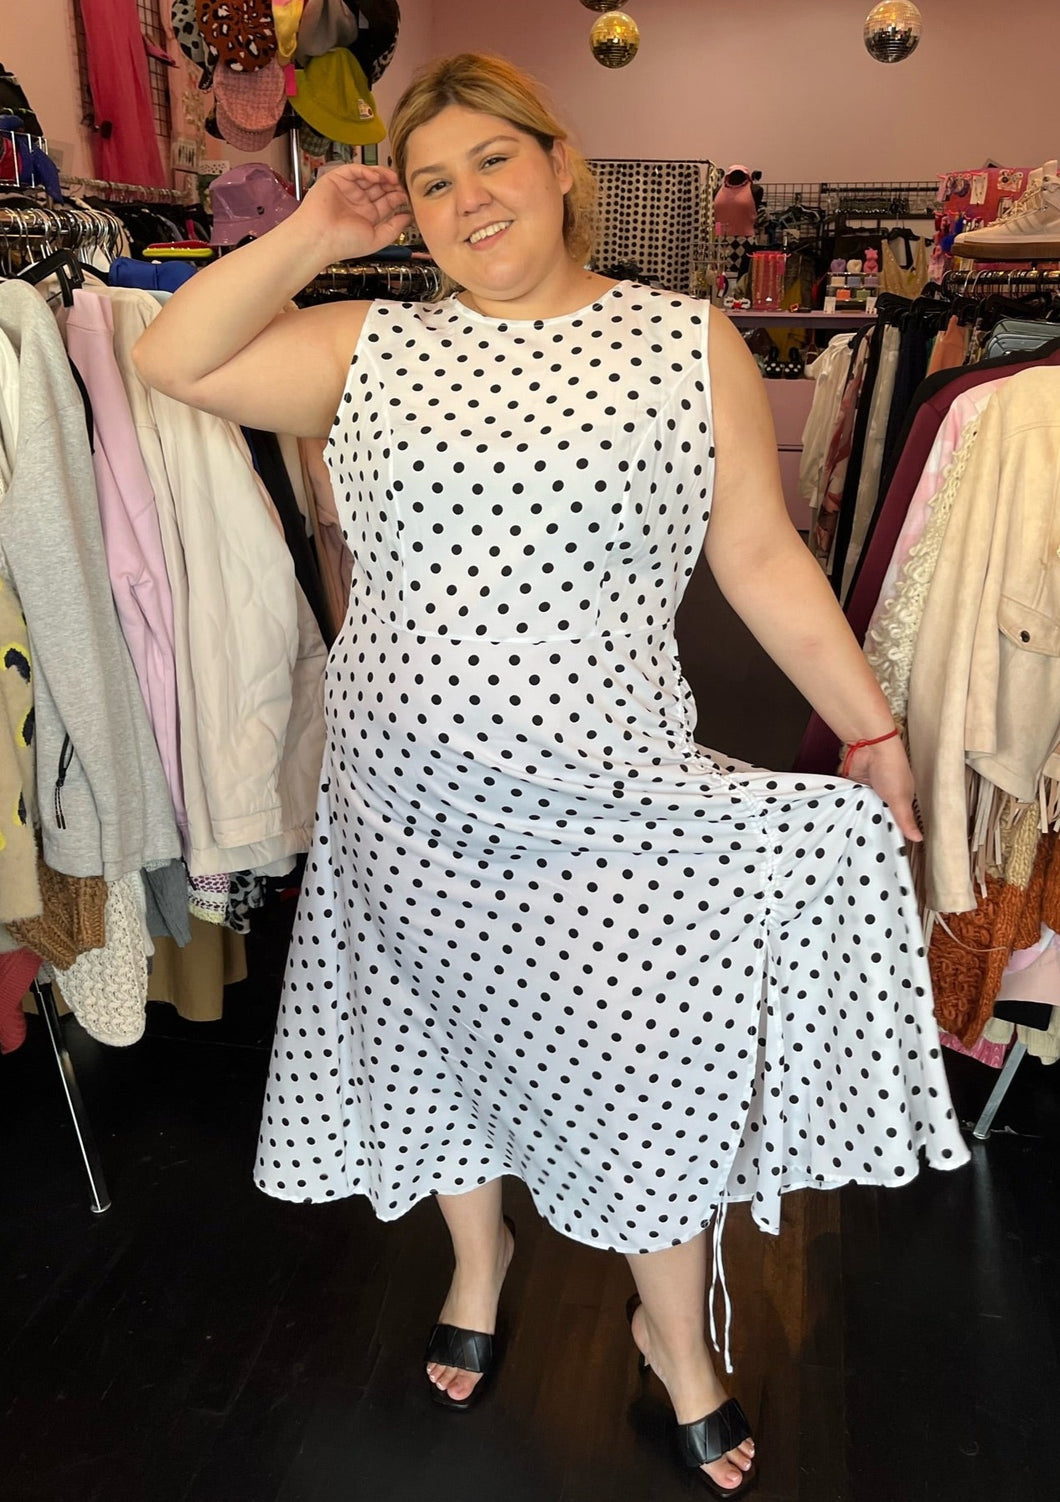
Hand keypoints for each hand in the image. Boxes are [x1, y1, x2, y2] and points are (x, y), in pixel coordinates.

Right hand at [295, 163, 412, 263]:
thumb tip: (409, 218)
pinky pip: (354, 170)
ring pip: (368, 176)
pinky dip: (366, 171)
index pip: (386, 201)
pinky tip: (376, 177)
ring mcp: (348, 189)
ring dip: (382, 175)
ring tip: (393, 178)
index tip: (409, 195)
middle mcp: (358, 201)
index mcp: (367, 215)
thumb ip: (394, 228)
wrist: (319, 239)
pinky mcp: (336, 179)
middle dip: (392, 184)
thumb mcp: (376, 238)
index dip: (398, 196)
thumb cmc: (343, 243)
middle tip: (403, 183)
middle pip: (380, 187)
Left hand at [842, 734, 922, 843]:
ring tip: (850, 837)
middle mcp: (884, 796)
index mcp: (900, 799)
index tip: (881, 849)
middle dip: (870, 826)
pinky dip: (846, 806)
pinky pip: (849, 801)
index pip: (895, 820)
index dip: (889, 832)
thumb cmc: (891, 770)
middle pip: (877, 816)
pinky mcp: (854, 786)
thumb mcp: (899, 798)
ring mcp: (868, 791)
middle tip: (863, 846)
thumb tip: (918, 838)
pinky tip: (841, 820)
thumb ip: (905, 819)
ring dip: (856, 817)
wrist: (870, 747)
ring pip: (861, 810)